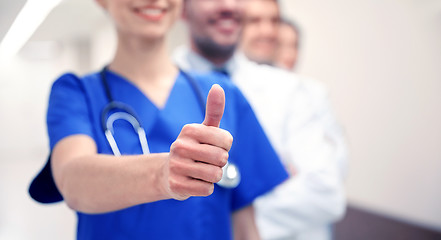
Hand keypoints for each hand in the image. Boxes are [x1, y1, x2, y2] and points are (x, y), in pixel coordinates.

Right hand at [166, 84, 232, 199]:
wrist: (167, 173)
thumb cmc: (193, 148)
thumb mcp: (203, 129)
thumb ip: (213, 109)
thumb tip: (217, 86)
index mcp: (189, 130)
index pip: (227, 140)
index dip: (225, 147)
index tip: (212, 146)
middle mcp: (180, 146)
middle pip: (222, 158)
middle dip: (220, 162)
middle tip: (206, 161)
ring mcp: (176, 166)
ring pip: (215, 175)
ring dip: (213, 176)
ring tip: (201, 171)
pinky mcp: (176, 185)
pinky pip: (207, 189)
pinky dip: (205, 187)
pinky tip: (194, 181)